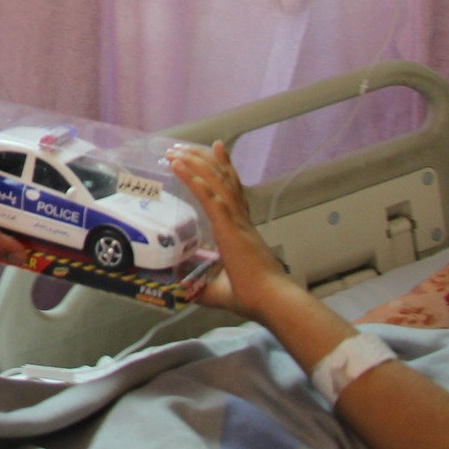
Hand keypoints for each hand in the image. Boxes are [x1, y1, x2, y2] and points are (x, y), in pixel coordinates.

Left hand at [165, 141, 302, 320]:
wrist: (271, 301)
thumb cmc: (253, 297)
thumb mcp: (221, 290)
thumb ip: (203, 288)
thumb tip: (186, 292)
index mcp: (241, 229)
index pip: (232, 190)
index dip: (224, 168)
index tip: (217, 148)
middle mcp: (241, 219)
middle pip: (223, 179)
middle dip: (203, 160)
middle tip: (184, 147)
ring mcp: (237, 222)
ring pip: (216, 183)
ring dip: (195, 164)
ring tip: (177, 152)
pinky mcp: (230, 229)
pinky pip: (211, 199)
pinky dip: (196, 181)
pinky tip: (181, 168)